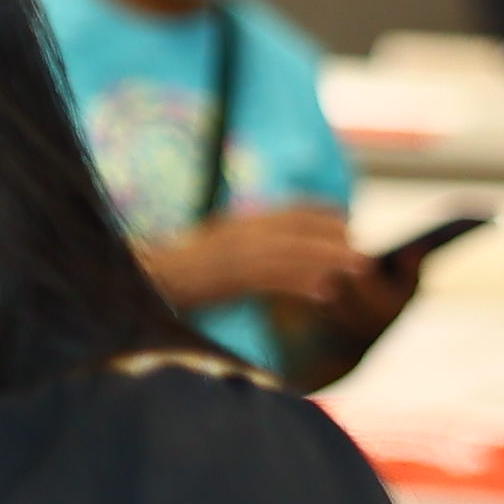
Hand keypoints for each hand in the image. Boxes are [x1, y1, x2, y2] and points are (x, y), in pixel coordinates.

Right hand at [154, 201, 373, 315]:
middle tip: (365, 253)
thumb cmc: (172, 275)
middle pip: (297, 229)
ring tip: (359, 268)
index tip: (346, 222)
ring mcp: (231, 254)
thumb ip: (242, 245)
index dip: (320, 214)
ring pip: (292, 252)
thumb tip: (276, 253)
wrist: (138, 285)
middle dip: (334, 238)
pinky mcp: (226, 278)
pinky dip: (301, 283)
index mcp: (235, 222)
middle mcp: (237, 231)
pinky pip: (273, 278)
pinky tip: (325, 292)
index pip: (287, 210)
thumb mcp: (211, 249)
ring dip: (330, 258)